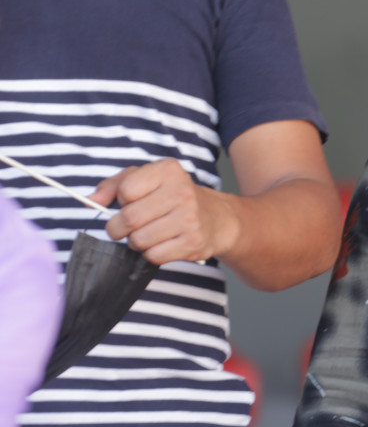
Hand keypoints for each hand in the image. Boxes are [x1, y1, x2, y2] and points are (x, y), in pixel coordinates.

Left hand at [91, 159, 235, 264]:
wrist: (216, 218)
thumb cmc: (172, 197)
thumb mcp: (146, 180)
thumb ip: (114, 185)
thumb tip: (92, 200)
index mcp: (167, 170)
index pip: (125, 190)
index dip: (122, 200)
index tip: (132, 201)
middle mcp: (181, 191)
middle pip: (128, 219)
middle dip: (119, 228)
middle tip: (127, 227)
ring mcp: (189, 217)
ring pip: (138, 240)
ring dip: (136, 242)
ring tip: (149, 233)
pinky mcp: (192, 241)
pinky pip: (153, 256)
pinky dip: (152, 254)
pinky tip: (163, 243)